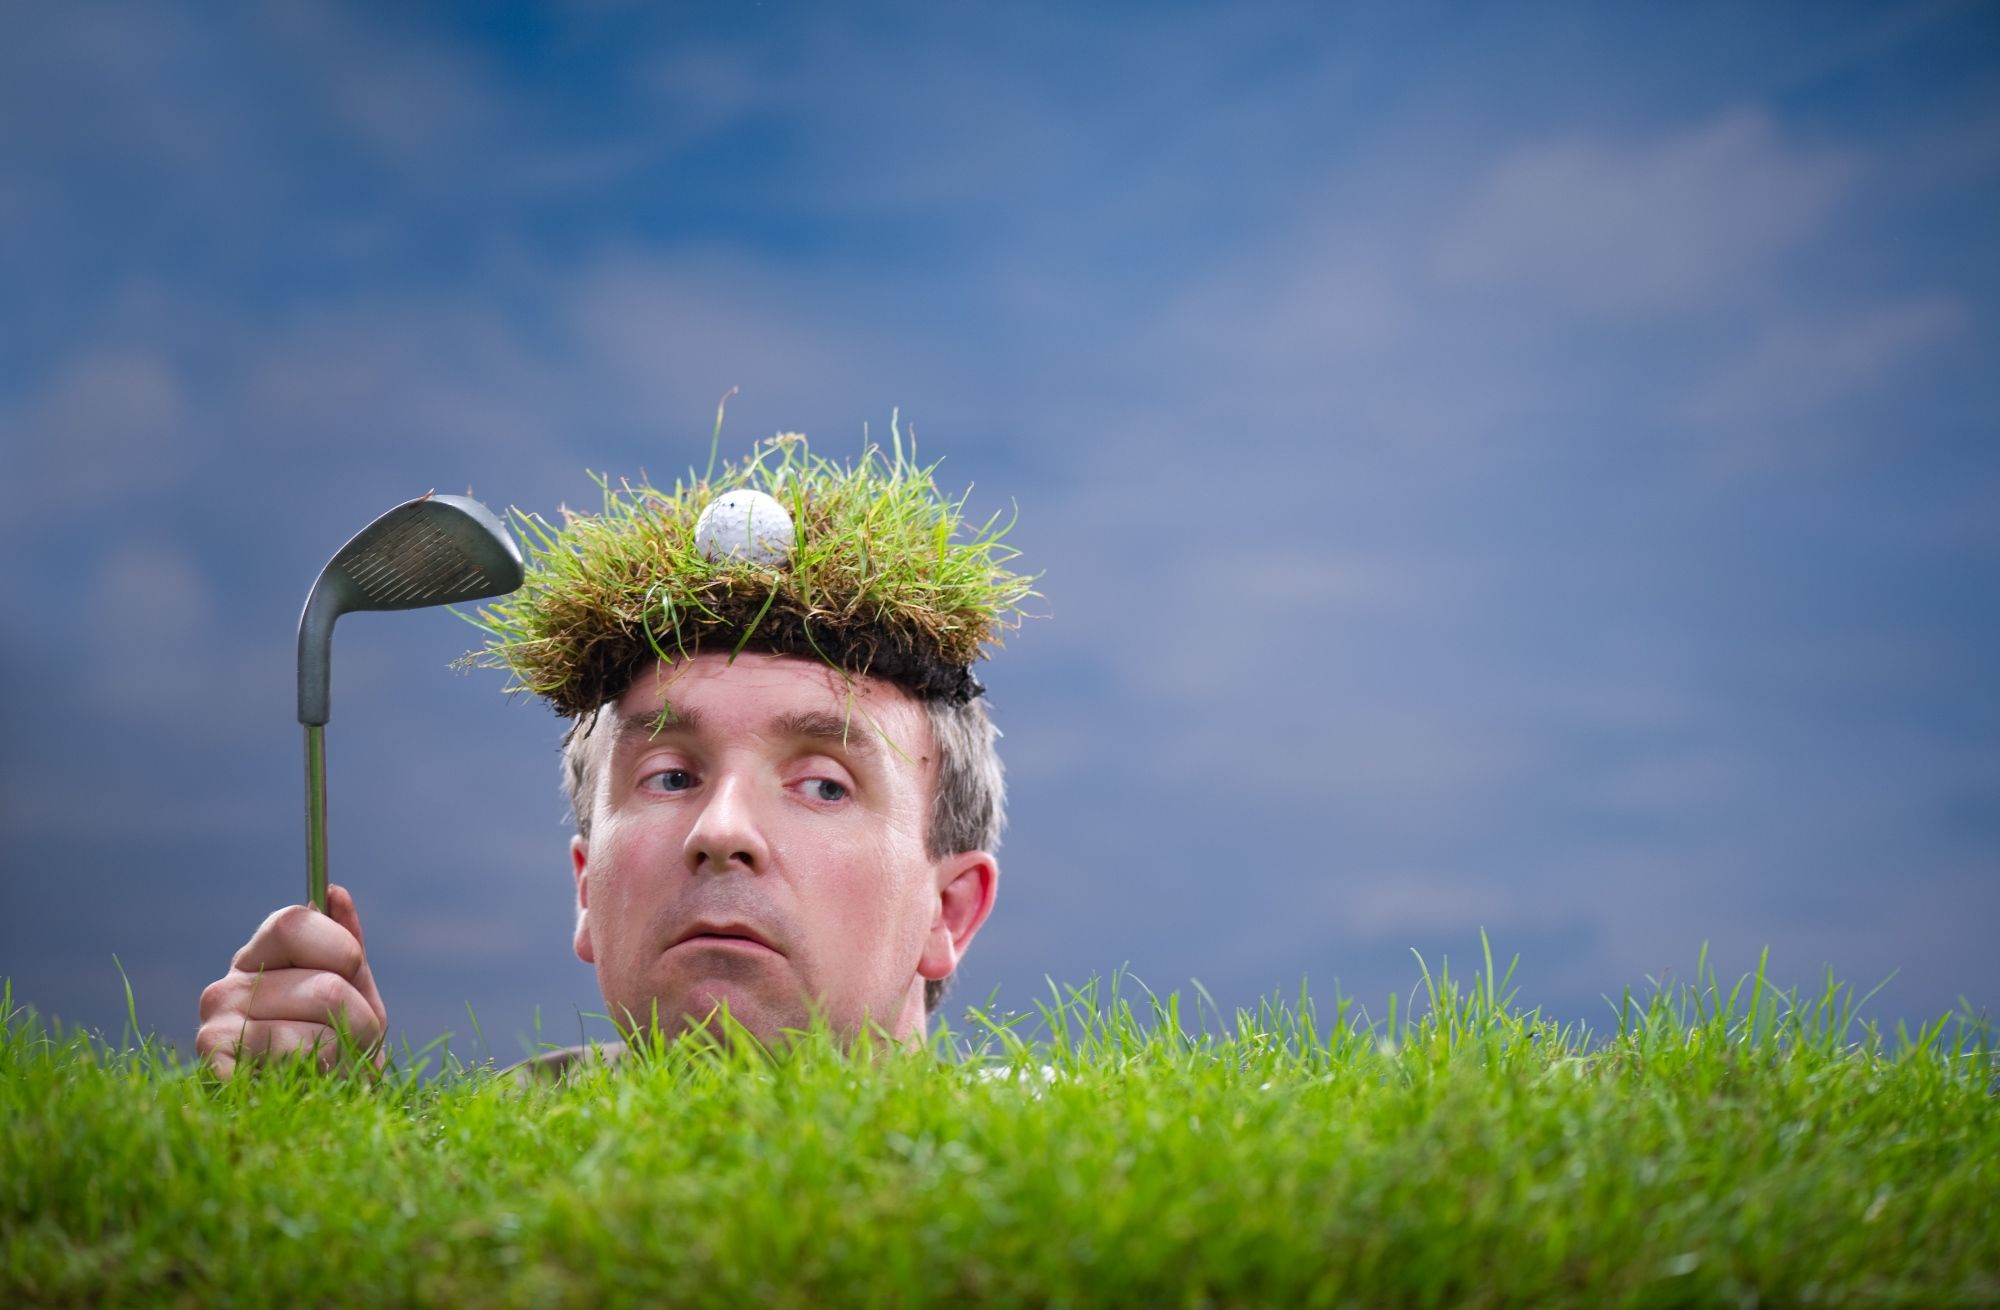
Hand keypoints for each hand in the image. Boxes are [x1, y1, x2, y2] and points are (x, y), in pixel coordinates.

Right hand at [196, 884, 388, 1077]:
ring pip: (316, 1034)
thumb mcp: (354, 990)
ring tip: (333, 1068)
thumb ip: (346, 944)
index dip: (340, 950)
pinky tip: (305, 1084)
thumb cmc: (337, 1046)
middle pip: (324, 987)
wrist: (316, 1114)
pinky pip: (297, 1066)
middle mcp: (226, 987)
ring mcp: (213, 1029)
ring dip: (345, 1058)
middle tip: (354, 1041)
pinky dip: (321, 1078)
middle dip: (361, 1021)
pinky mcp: (216, 1072)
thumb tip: (334, 892)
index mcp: (258, 957)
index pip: (294, 922)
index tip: (352, 974)